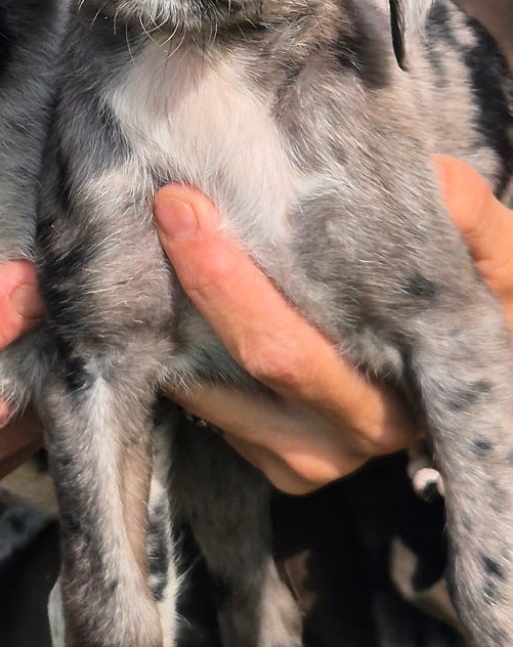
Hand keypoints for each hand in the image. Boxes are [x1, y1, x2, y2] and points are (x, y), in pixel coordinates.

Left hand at [153, 157, 512, 494]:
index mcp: (407, 389)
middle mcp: (357, 434)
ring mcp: (316, 458)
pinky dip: (188, 358)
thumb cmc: (486, 296)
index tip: (186, 203)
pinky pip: (214, 415)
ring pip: (215, 397)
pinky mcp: (285, 467)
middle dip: (198, 279)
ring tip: (166, 244)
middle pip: (249, 362)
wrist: (489, 368)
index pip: (291, 348)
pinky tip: (188, 303)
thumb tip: (423, 179)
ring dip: (179, 322)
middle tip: (169, 203)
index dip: (227, 281)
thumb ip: (463, 209)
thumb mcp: (497, 253)